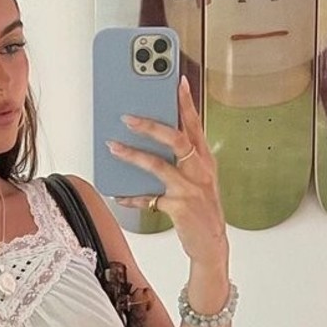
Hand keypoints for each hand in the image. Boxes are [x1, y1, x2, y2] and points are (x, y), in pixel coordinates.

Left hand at [105, 75, 227, 266]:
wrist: (212, 244)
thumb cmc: (202, 211)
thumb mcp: (199, 181)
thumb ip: (182, 161)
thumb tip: (153, 142)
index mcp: (204, 160)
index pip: (196, 125)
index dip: (187, 103)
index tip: (178, 82)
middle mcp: (199, 171)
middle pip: (176, 139)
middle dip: (151, 126)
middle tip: (129, 118)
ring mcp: (190, 189)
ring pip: (158, 165)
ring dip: (133, 155)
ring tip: (114, 147)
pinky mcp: (179, 207)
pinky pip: (149, 198)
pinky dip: (132, 197)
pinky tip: (119, 195)